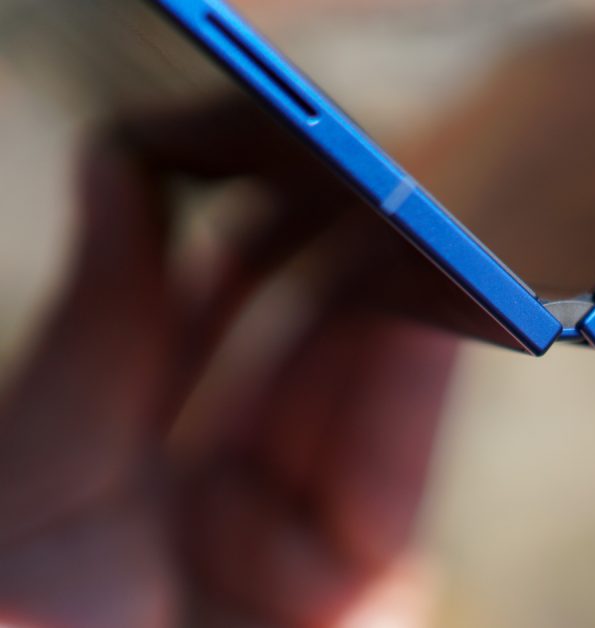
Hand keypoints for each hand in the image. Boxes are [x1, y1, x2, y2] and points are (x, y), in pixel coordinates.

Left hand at [0, 99, 456, 627]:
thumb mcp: (39, 489)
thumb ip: (101, 337)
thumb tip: (121, 172)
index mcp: (101, 472)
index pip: (181, 318)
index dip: (218, 222)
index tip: (255, 140)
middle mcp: (196, 507)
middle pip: (279, 349)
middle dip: (318, 247)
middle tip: (354, 151)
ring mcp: (286, 553)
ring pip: (352, 396)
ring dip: (380, 292)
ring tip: (402, 189)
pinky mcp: (367, 594)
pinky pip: (394, 465)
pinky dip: (418, 369)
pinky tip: (428, 281)